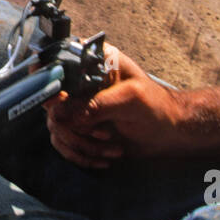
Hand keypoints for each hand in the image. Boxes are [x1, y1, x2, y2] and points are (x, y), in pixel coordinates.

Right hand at [43, 44, 183, 168]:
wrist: (168, 132)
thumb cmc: (156, 107)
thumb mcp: (129, 99)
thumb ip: (96, 103)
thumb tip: (60, 113)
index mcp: (92, 62)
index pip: (56, 66)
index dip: (50, 87)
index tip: (57, 106)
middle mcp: (79, 81)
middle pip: (52, 102)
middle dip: (76, 126)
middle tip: (103, 133)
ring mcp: (77, 104)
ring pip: (57, 126)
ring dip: (82, 144)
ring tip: (112, 147)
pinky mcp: (78, 126)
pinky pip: (63, 143)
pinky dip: (81, 155)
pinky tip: (104, 158)